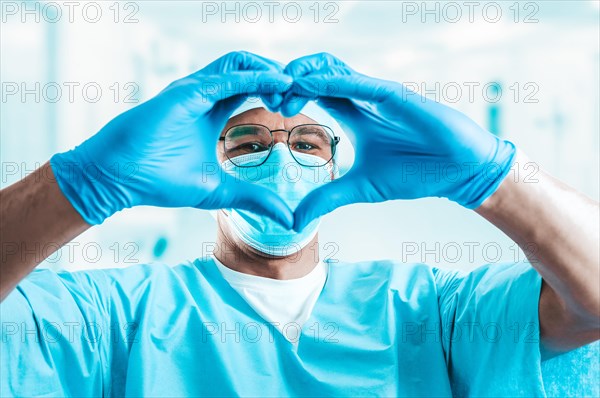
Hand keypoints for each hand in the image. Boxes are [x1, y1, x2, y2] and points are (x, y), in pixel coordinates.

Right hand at [50, 51, 293, 226]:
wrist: (120, 180)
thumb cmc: (160, 182)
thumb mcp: (221, 191)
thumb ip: (255, 199)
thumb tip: (289, 220)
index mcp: (213, 111)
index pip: (252, 88)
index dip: (277, 92)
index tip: (297, 107)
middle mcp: (205, 95)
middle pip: (249, 70)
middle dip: (279, 77)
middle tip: (302, 94)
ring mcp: (195, 90)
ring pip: (239, 64)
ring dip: (270, 71)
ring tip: (293, 87)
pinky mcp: (186, 92)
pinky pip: (227, 78)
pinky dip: (256, 78)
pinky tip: (280, 84)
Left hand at [281, 53, 516, 230]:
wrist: (457, 173)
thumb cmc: (415, 173)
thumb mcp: (361, 188)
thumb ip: (327, 198)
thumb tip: (294, 220)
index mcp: (353, 113)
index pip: (313, 92)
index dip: (289, 94)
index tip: (268, 108)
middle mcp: (362, 97)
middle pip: (317, 73)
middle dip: (288, 80)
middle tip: (269, 99)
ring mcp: (378, 93)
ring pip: (334, 69)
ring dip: (304, 74)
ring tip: (282, 90)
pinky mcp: (396, 95)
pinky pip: (359, 83)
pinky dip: (333, 81)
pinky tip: (310, 86)